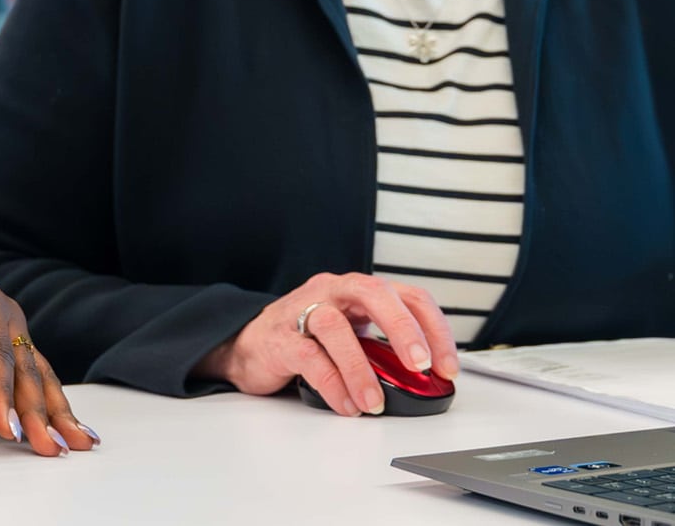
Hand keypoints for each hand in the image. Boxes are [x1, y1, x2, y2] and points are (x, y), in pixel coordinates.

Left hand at [0, 246, 99, 455]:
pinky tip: (66, 429)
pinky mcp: (3, 355)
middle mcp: (6, 320)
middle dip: (40, 411)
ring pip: (38, 377)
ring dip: (56, 413)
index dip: (2, 392)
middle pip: (26, 370)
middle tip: (52, 450)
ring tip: (81, 443)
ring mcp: (8, 337)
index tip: (7, 428)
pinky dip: (50, 406)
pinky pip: (30, 382)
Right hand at [198, 271, 458, 414]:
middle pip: (372, 292)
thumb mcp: (353, 337)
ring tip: (374, 404)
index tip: (447, 366)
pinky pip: (309, 356)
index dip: (433, 327)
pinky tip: (345, 405)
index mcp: (358, 291)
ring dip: (360, 368)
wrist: (249, 345)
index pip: (406, 295)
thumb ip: (383, 350)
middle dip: (401, 328)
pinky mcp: (280, 337)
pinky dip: (332, 383)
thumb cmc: (308, 340)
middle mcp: (332, 291)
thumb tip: (426, 383)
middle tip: (419, 365)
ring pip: (335, 326)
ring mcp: (303, 310)